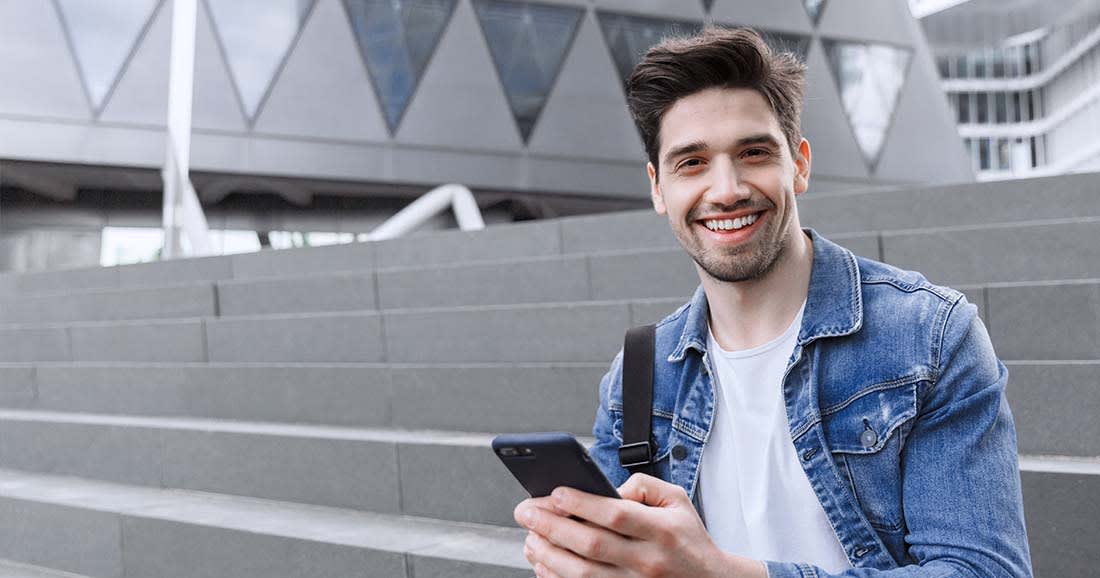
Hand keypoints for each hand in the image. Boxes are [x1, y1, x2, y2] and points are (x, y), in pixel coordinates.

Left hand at [514, 473, 765, 577]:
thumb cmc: (688, 538)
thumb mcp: (677, 500)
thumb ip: (642, 485)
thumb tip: (606, 488)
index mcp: (662, 530)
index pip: (617, 514)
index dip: (582, 502)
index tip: (554, 492)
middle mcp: (648, 561)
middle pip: (592, 545)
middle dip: (552, 526)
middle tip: (524, 512)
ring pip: (583, 574)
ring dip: (548, 555)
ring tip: (529, 537)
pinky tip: (542, 563)